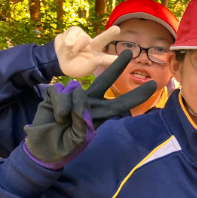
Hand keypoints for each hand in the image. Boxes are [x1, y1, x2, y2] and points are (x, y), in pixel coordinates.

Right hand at [24, 50, 156, 168]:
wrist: (43, 146)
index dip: (137, 95)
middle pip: (105, 80)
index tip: (153, 86)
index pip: (121, 103)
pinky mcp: (57, 93)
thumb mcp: (79, 138)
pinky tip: (55, 116)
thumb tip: (79, 98)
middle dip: (117, 65)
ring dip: (70, 110)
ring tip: (63, 122)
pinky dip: (58, 108)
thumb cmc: (64, 144)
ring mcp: (72, 96)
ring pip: (77, 93)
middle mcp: (89, 102)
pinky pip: (61, 94)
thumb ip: (82, 120)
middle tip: (129, 51)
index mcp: (100, 114)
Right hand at [54, 26, 120, 77]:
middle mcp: (94, 46)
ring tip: (70, 53)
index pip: (106, 58)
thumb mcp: (80, 70)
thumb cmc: (74, 66)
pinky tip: (66, 45)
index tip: (126, 57)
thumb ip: (85, 63)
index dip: (113, 59)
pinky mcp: (75, 31)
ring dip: (75, 47)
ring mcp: (85, 38)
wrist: (59, 60)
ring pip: (83, 38)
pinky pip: (73, 32)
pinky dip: (68, 39)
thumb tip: (81, 50)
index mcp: (97, 57)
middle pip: (102, 39)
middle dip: (109, 34)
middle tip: (117, 29)